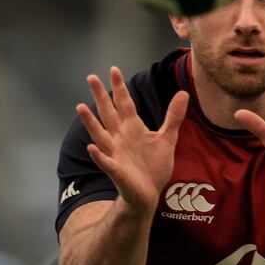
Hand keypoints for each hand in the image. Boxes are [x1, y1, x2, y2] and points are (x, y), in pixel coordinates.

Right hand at [77, 66, 188, 212]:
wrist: (149, 194)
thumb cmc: (154, 166)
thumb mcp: (167, 138)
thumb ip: (173, 116)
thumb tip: (184, 92)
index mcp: (132, 128)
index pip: (124, 104)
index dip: (119, 88)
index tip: (113, 70)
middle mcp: (120, 138)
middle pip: (109, 113)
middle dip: (101, 97)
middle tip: (91, 77)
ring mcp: (116, 153)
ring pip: (100, 135)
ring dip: (90, 122)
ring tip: (81, 107)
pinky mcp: (117, 171)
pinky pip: (106, 162)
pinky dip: (98, 156)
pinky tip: (91, 148)